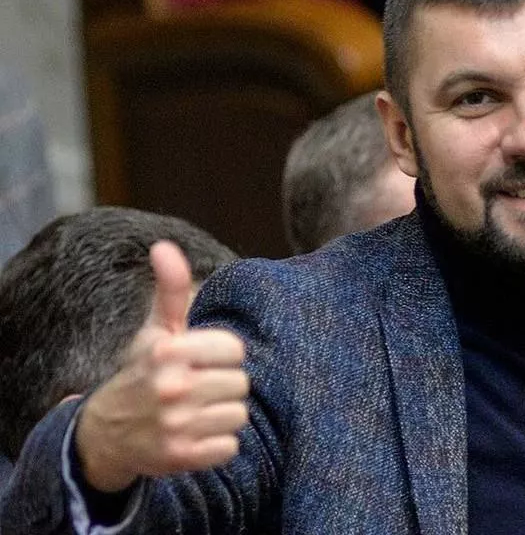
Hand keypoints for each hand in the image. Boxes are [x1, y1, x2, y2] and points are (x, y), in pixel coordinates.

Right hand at [75, 241, 249, 491]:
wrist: (104, 434)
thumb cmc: (142, 373)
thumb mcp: (155, 330)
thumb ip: (170, 290)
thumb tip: (164, 246)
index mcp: (168, 351)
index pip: (235, 349)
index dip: (224, 355)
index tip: (204, 361)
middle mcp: (170, 387)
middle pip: (240, 383)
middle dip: (223, 386)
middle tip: (198, 389)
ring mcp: (175, 425)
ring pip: (238, 415)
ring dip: (222, 415)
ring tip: (196, 411)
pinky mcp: (180, 457)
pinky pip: (230, 446)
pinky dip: (217, 444)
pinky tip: (195, 435)